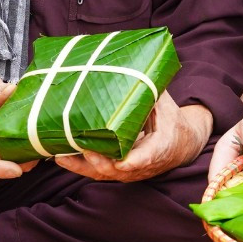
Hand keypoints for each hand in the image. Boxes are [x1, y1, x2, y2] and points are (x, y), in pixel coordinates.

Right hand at [0, 74, 34, 179]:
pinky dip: (21, 156)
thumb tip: (13, 90)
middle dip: (21, 163)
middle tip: (41, 151)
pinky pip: (7, 160)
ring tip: (41, 147)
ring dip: (23, 160)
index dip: (1, 167)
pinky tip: (34, 146)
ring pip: (5, 164)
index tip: (17, 170)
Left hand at [56, 96, 210, 181]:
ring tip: (61, 153)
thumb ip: (150, 91)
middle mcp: (143, 164)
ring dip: (82, 165)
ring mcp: (129, 172)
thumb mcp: (166, 104)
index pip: (147, 159)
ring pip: (104, 174)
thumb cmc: (172, 121)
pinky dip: (79, 166)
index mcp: (161, 147)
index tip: (121, 162)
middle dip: (99, 161)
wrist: (181, 144)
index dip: (133, 163)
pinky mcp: (118, 172)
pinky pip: (97, 172)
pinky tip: (61, 156)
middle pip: (119, 170)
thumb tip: (131, 67)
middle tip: (82, 146)